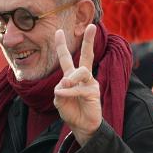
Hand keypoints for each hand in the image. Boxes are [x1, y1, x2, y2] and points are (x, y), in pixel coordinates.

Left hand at [53, 24, 101, 145]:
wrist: (82, 127)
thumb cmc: (71, 111)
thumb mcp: (58, 100)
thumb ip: (59, 90)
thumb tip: (65, 82)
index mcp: (71, 76)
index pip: (66, 58)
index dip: (61, 45)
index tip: (59, 31)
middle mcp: (82, 77)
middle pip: (86, 56)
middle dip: (88, 41)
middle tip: (91, 26)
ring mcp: (90, 83)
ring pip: (81, 72)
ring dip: (71, 79)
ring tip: (65, 85)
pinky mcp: (94, 92)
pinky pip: (79, 89)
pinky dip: (69, 92)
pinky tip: (62, 95)